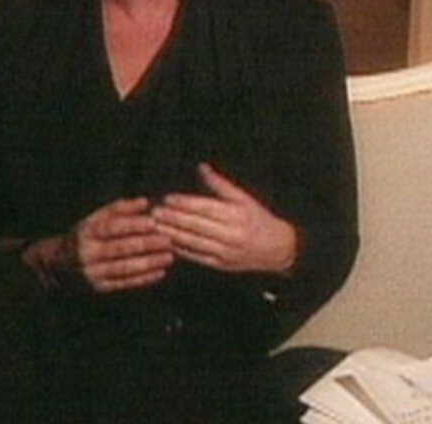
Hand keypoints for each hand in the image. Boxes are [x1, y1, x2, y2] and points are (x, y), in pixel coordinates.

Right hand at [23, 197, 174, 292]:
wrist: (58, 264)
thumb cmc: (86, 235)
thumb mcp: (96, 218)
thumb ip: (120, 209)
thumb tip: (145, 202)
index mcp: (86, 232)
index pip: (111, 228)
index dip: (133, 225)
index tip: (154, 222)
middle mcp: (87, 253)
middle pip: (119, 249)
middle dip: (146, 245)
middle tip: (169, 241)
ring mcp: (91, 273)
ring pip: (123, 268)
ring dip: (148, 263)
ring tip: (170, 257)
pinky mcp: (98, 288)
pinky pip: (123, 283)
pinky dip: (143, 279)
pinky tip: (160, 272)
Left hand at [152, 163, 299, 274]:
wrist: (277, 248)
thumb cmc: (258, 218)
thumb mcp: (244, 198)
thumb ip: (220, 184)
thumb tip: (201, 167)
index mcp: (237, 213)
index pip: (205, 207)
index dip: (184, 203)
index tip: (167, 198)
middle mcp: (231, 233)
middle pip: (196, 225)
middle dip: (173, 218)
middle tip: (154, 213)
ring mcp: (226, 251)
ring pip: (194, 242)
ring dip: (173, 234)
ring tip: (156, 227)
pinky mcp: (221, 265)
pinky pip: (197, 257)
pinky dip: (182, 250)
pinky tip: (169, 243)